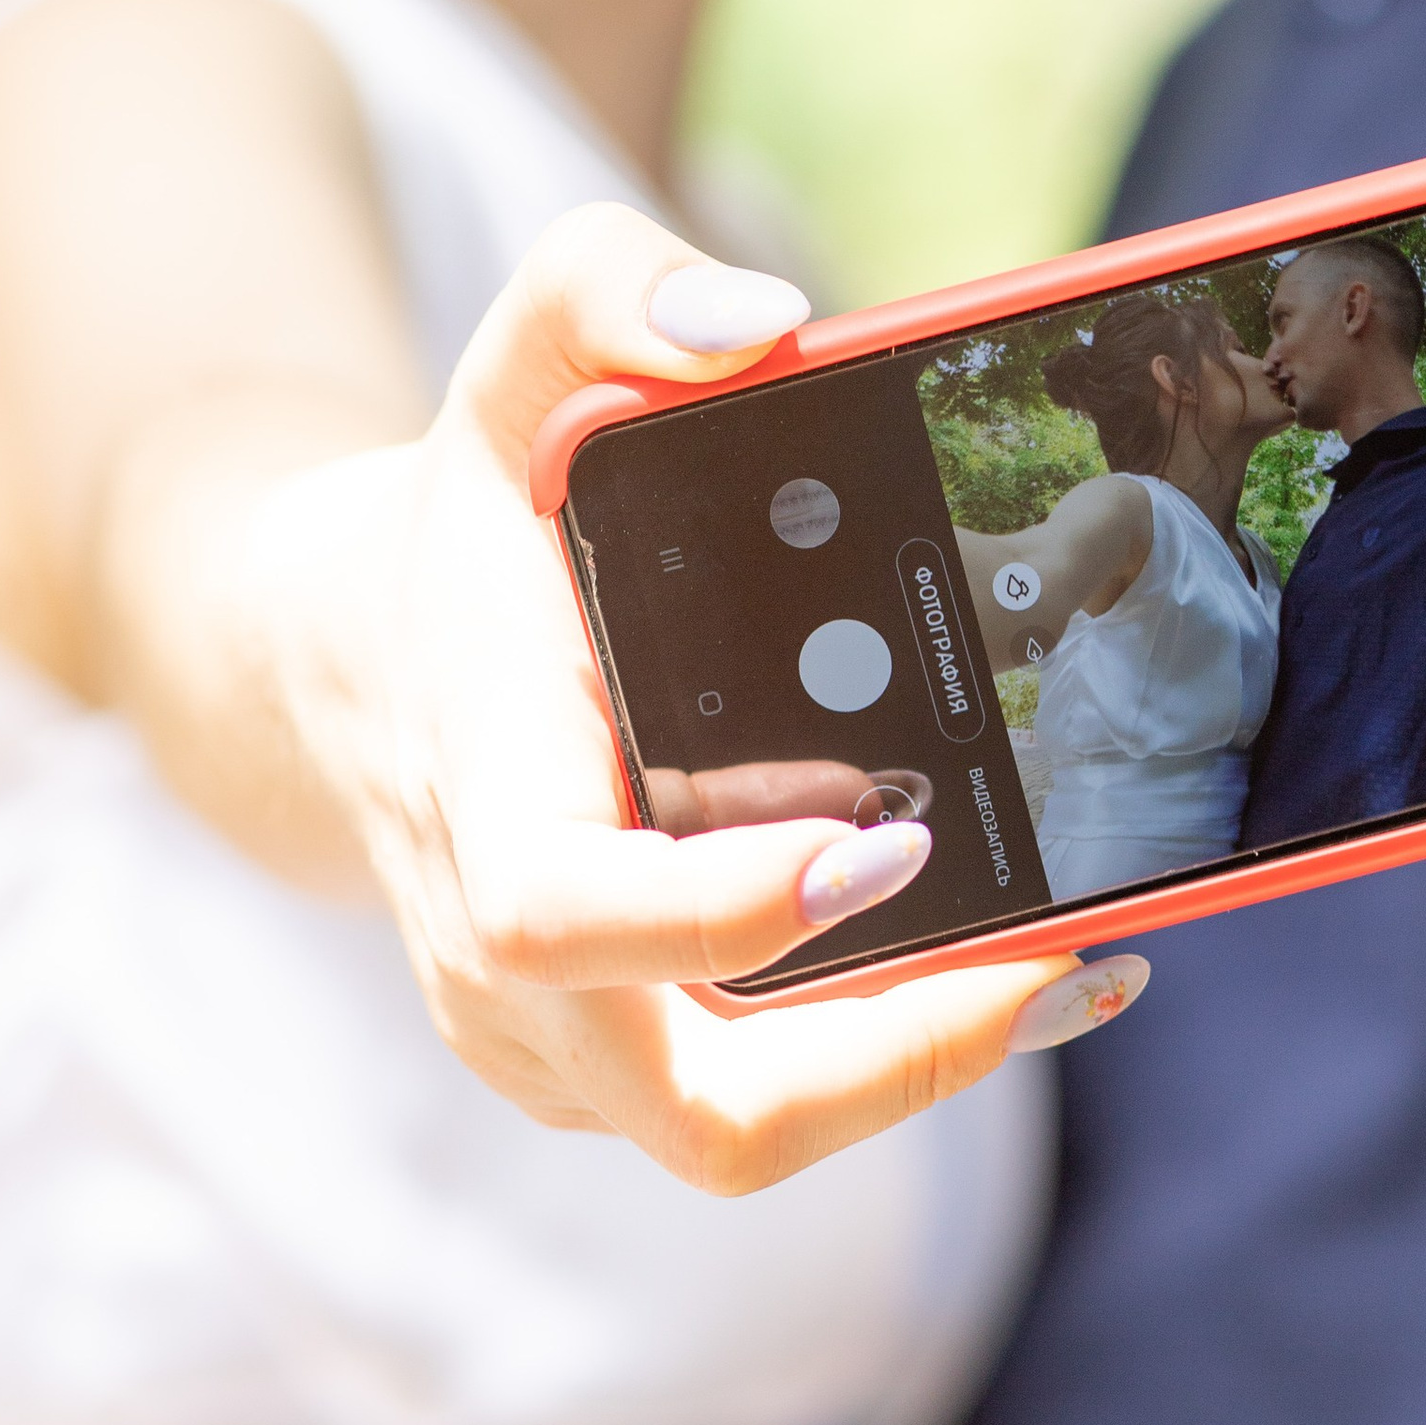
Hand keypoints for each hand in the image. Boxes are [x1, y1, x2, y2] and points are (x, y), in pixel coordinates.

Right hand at [257, 204, 1095, 1190]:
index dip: (717, 914)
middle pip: (697, 1109)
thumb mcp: (512, 360)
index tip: (878, 850)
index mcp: (482, 785)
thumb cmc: (465, 516)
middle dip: (896, 1060)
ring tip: (1083, 960)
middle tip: (1066, 953)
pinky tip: (999, 964)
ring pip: (740, 1135)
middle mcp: (496, 956)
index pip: (560, 912)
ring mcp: (546, 1038)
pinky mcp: (600, 1068)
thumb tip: (762, 320)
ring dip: (921, 1068)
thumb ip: (608, 289)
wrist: (342, 669)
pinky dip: (880, 1060)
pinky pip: (748, 1110)